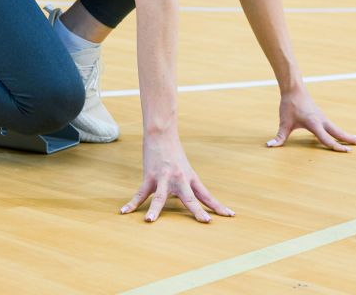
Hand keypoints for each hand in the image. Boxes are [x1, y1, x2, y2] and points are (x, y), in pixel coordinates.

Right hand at [120, 130, 234, 222]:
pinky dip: (131, 204)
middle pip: (189, 197)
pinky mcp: (149, 177)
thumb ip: (191, 186)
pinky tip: (124, 212)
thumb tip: (196, 199)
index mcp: (190, 179)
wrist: (160, 134)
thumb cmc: (173, 153)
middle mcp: (179, 180)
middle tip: (205, 221)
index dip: (218, 206)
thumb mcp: (186, 170)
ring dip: (154, 209)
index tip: (230, 215)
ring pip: (160, 197)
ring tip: (150, 221)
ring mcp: (163, 179)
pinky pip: (140, 193)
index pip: (206, 195)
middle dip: (197, 210)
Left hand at [267, 87, 355, 151]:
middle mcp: (322, 121)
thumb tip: (270, 146)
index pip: (326, 138)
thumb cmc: (289, 105)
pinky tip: (348, 137)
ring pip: (339, 130)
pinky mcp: (322, 118)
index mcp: (314, 123)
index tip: (347, 152)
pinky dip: (343, 133)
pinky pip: (335, 128)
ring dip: (351, 136)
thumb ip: (279, 136)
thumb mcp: (284, 122)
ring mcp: (324, 119)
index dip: (336, 146)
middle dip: (353, 139)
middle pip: (340, 132)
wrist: (293, 89)